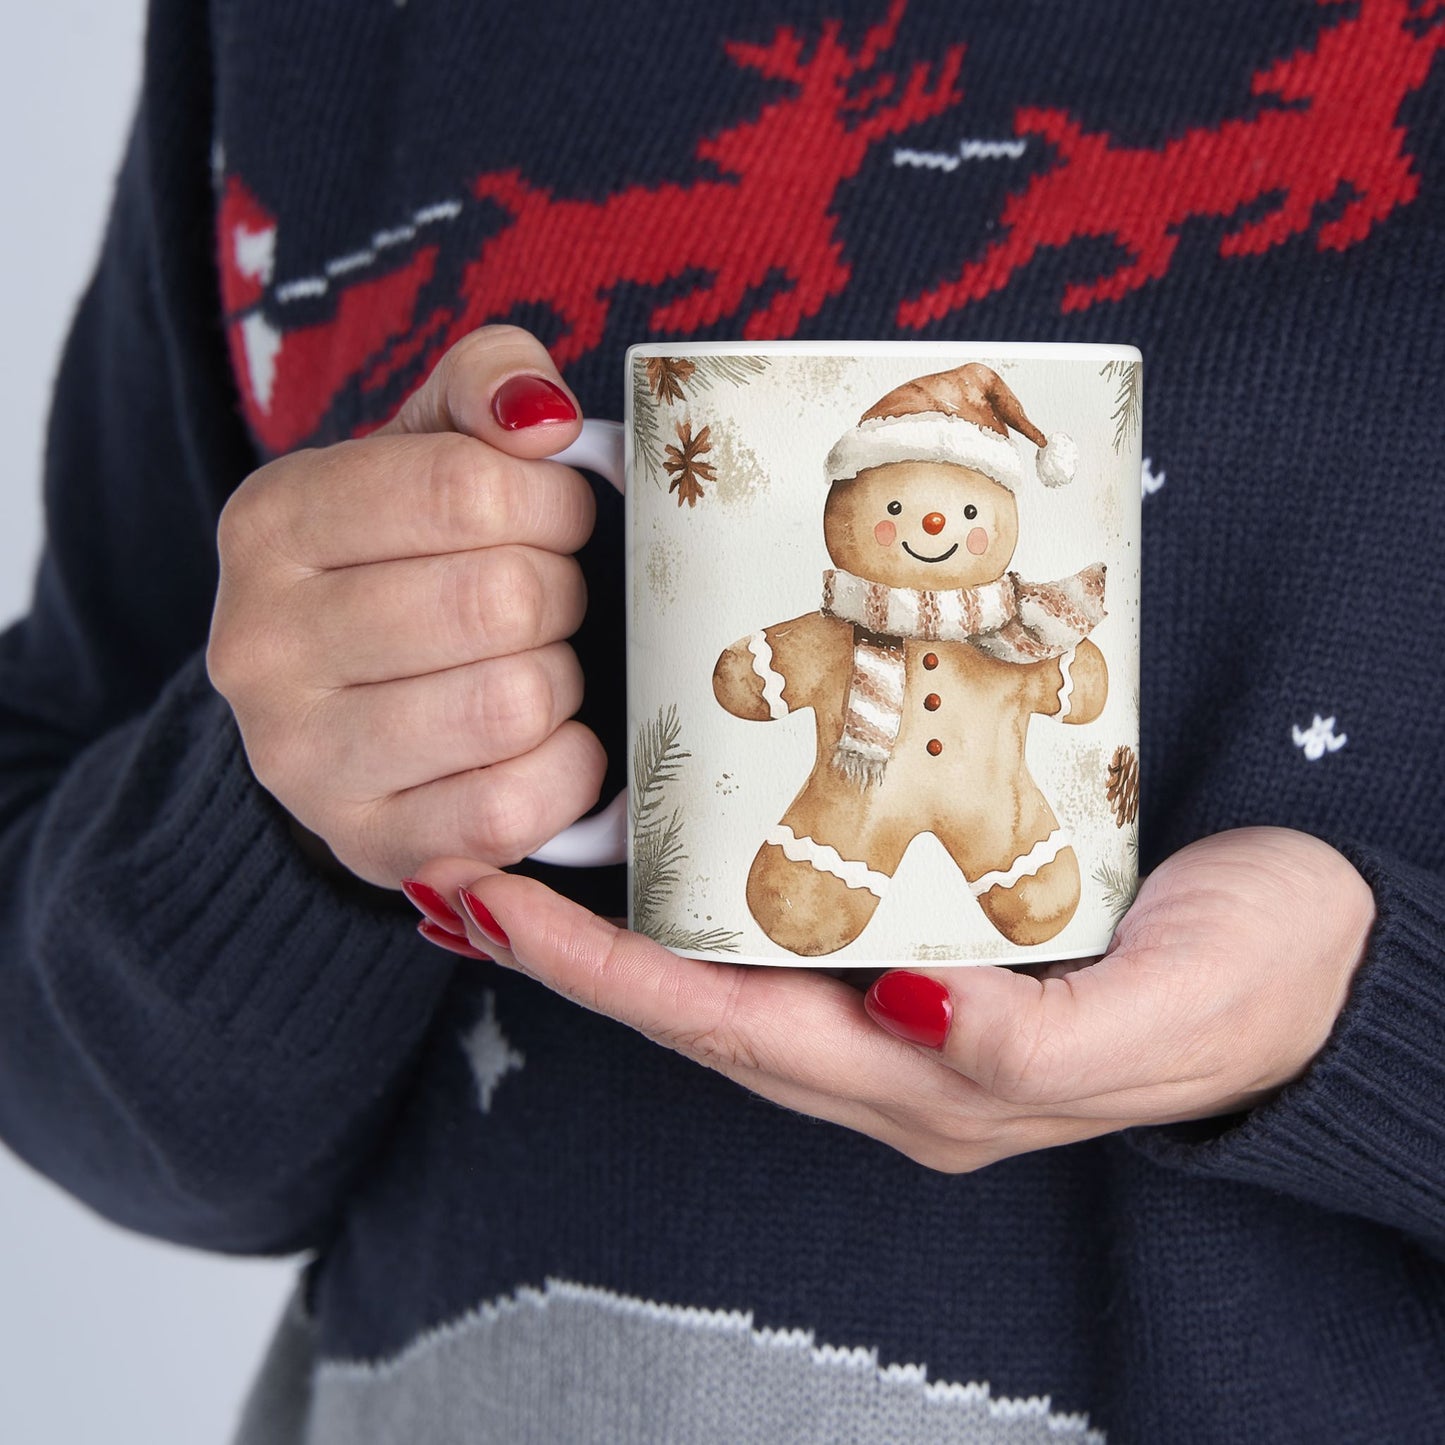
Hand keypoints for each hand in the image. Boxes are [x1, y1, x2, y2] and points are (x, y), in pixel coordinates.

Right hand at [207, 326, 604, 886]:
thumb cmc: (408, 562)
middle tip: (548, 600)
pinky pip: (514, 807)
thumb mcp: (429, 446)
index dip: (552, 503)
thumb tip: (543, 417)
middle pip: (501, 600)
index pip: (466, 488)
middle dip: (560, 593)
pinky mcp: (369, 844)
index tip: (557, 519)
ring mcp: (303, 760)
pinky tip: (547, 742)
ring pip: (513, 703)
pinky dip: (566, 769)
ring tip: (535, 666)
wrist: (344, 708)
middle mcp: (260, 645)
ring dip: (561, 681)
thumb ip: (486, 385)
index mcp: (272, 522)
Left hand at [407, 828, 1375, 1169]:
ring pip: (731, 973)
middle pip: (699, 1008)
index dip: (603, 977)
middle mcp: (897, 1053)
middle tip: (463, 872)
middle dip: (573, 954)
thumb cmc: (1257, 983)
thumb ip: (1033, 1043)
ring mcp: (908, 1004)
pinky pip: (790, 928)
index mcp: (935, 1084)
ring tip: (526, 861)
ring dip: (622, 930)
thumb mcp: (1164, 1016)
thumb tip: (906, 1012)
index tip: (492, 908)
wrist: (1328, 954)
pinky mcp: (934, 943)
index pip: (729, 1030)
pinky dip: (707, 897)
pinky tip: (667, 852)